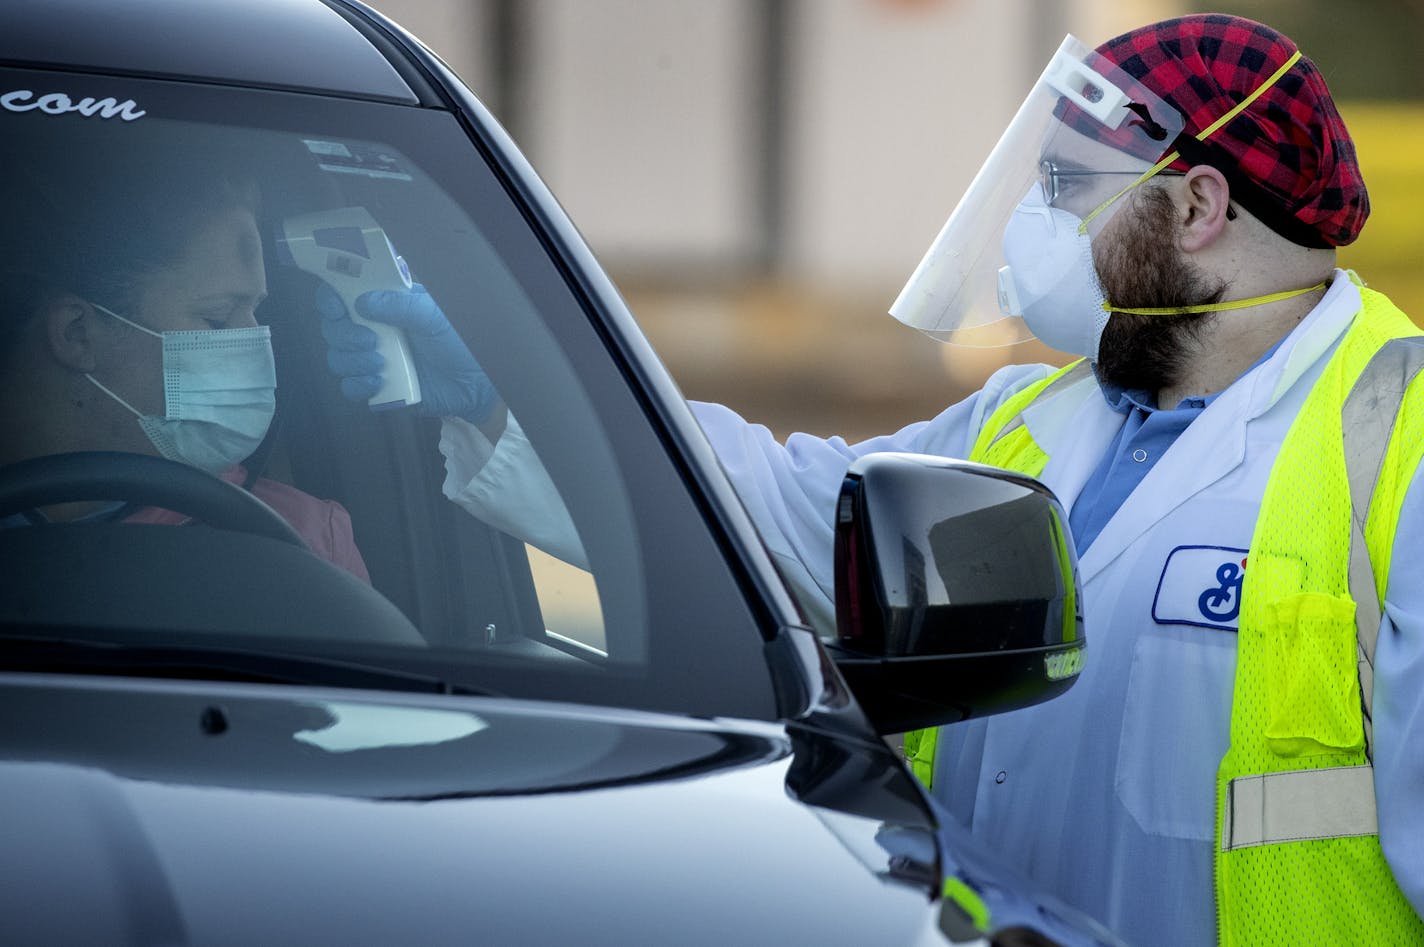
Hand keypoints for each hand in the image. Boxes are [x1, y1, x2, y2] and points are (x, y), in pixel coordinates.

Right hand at [317, 282, 499, 423]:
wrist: (474, 385)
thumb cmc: (459, 344)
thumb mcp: (434, 316)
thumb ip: (401, 305)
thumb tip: (363, 302)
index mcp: (385, 306)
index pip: (344, 294)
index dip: (331, 298)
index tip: (337, 307)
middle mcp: (374, 330)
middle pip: (333, 328)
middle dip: (345, 335)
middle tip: (370, 340)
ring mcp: (373, 359)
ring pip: (337, 358)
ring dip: (352, 361)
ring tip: (380, 364)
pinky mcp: (377, 386)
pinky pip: (349, 386)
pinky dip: (358, 384)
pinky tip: (378, 382)